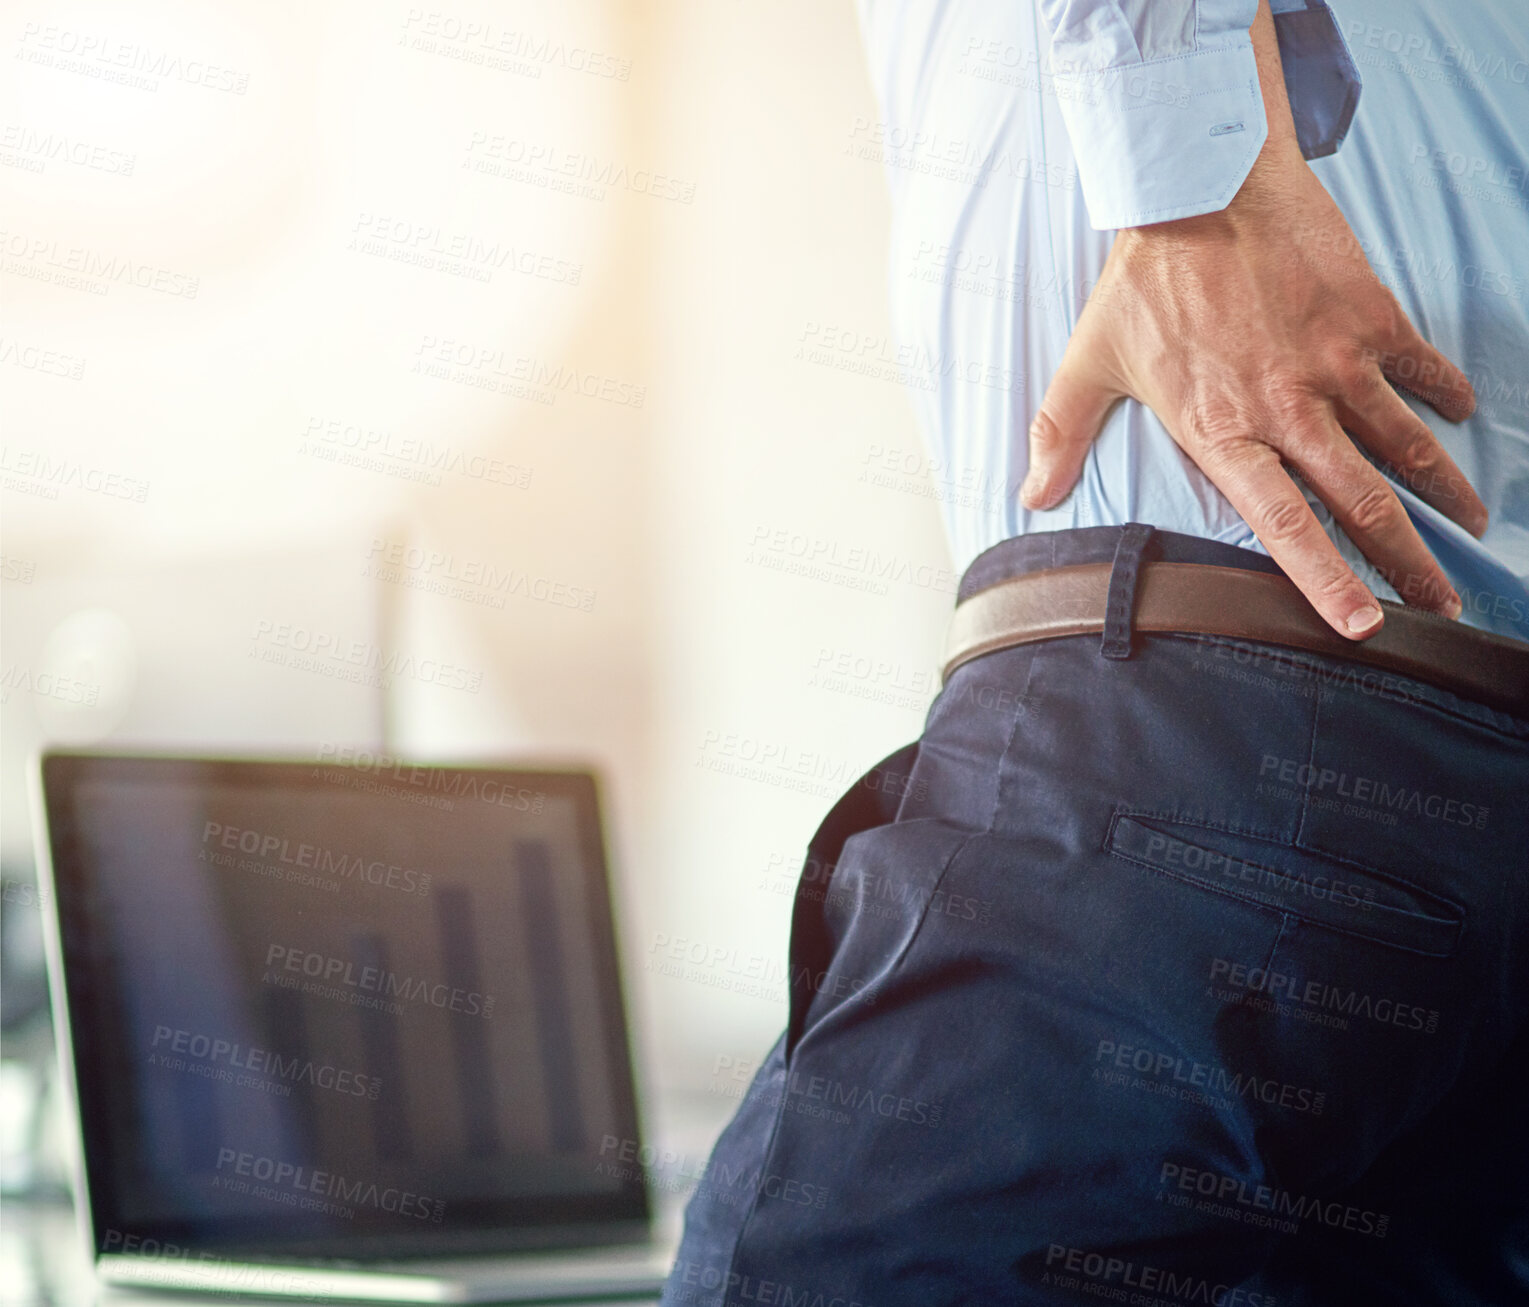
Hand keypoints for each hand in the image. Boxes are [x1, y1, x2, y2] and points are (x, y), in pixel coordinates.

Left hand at [1019, 2, 1482, 638]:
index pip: (1283, 525)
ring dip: (1444, 492)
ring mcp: (1336, 363)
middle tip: (1442, 605)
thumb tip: (1029, 496)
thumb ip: (1061, 436)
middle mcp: (1289, 409)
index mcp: (1223, 432)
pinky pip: (1421, 369)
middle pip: (1362, 503)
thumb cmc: (1141, 279)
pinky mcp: (1370, 316)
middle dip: (1408, 563)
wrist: (1198, 183)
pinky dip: (1445, 396)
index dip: (1326, 581)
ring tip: (1471, 526)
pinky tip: (1462, 417)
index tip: (1364, 627)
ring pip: (1406, 446)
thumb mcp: (1088, 363)